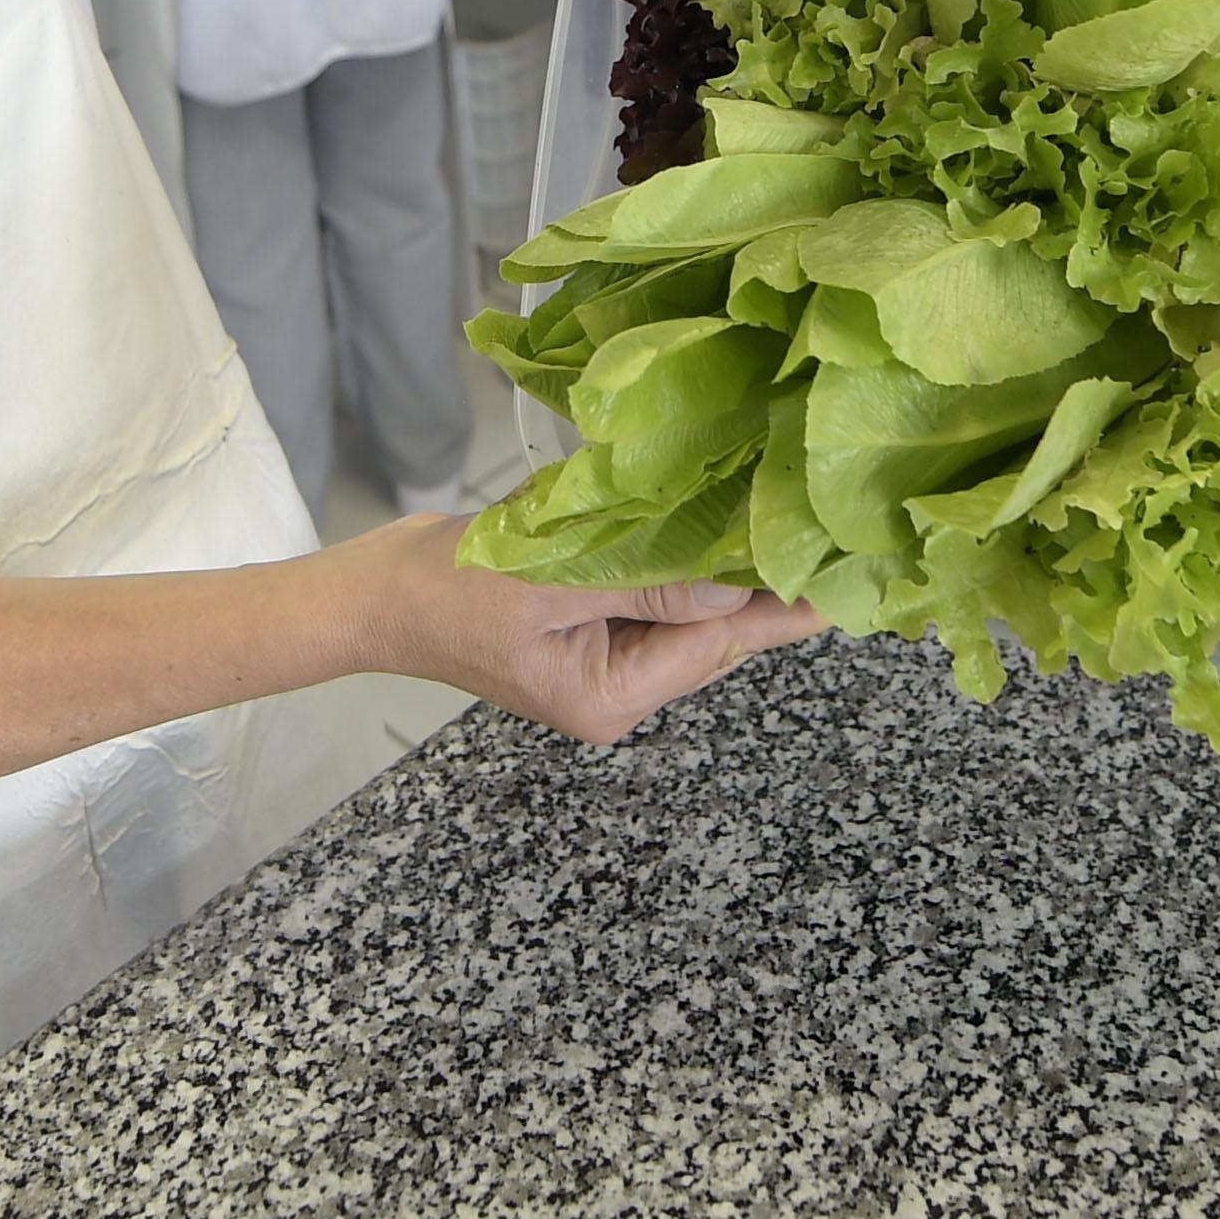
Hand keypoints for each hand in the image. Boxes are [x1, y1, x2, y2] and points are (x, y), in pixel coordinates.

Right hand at [340, 515, 823, 743]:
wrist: (371, 595)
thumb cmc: (442, 590)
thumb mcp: (547, 581)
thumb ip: (644, 582)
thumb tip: (737, 579)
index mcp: (610, 697)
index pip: (717, 643)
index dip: (784, 608)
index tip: (848, 582)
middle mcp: (618, 693)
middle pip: (712, 635)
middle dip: (762, 583)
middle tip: (831, 530)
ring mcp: (604, 666)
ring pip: (689, 613)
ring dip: (723, 567)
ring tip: (787, 520)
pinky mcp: (591, 631)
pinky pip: (655, 597)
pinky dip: (680, 561)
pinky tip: (714, 525)